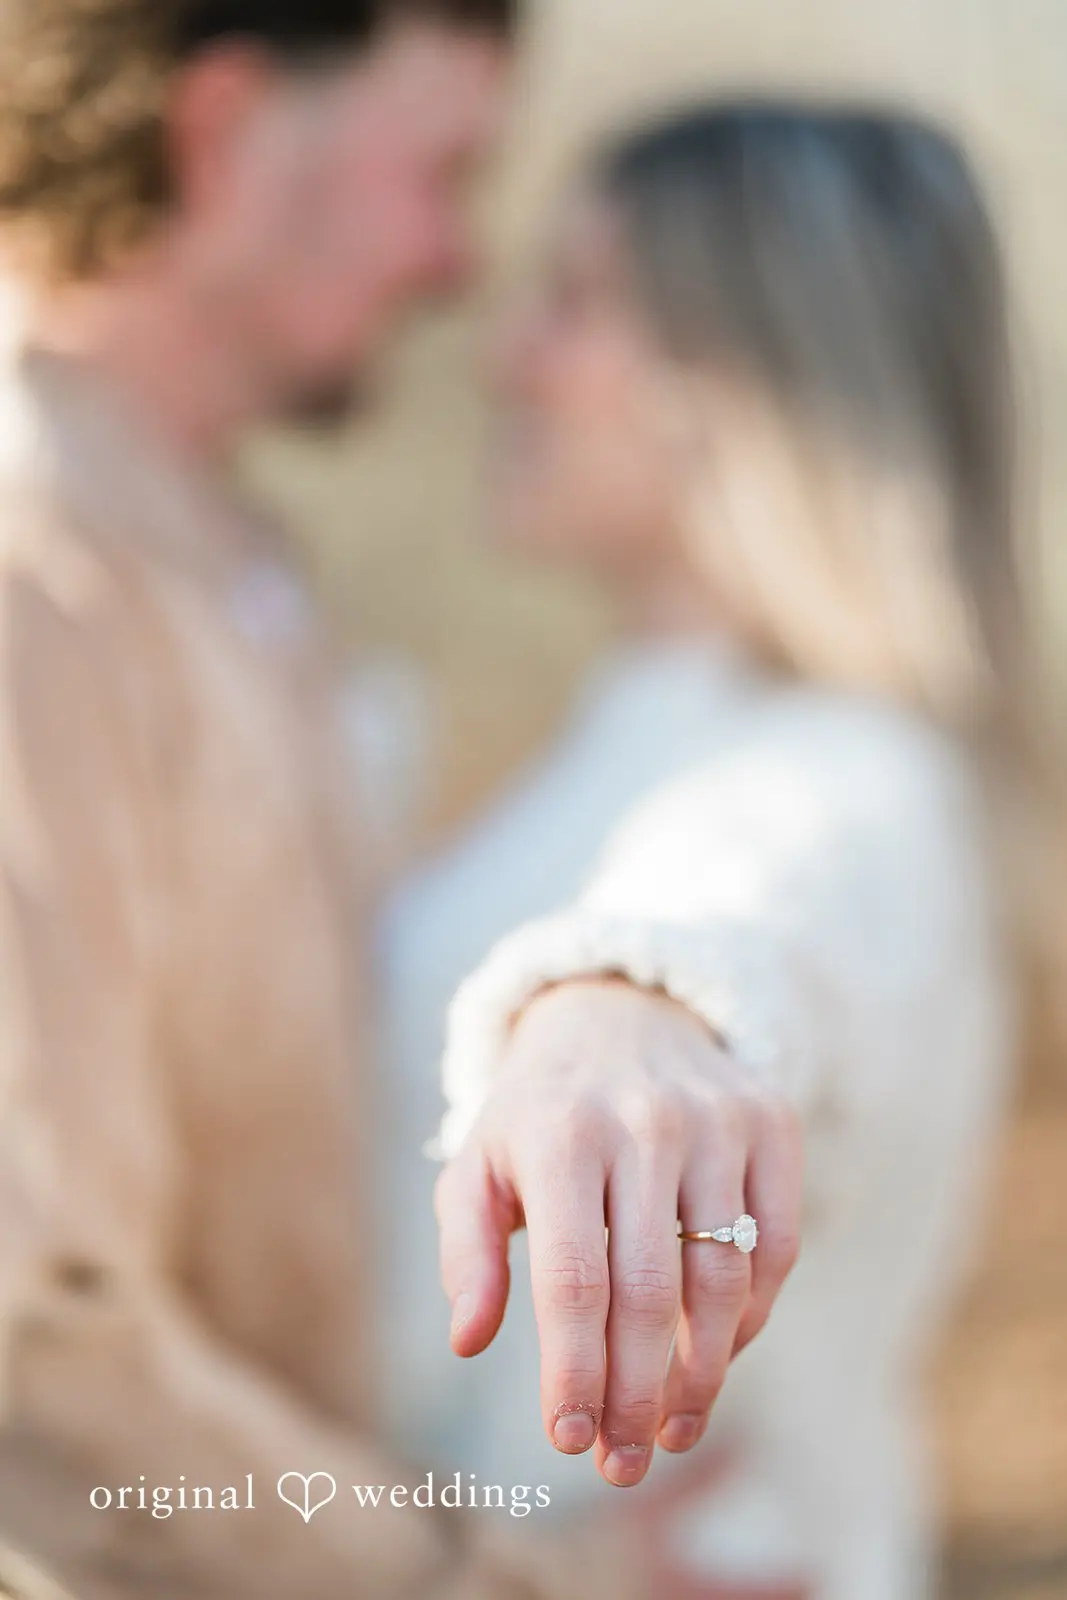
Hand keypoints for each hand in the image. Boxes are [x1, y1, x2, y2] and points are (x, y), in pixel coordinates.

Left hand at [435, 980, 802, 1490]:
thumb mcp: (479, 1165)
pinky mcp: (772, 1122)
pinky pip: (777, 1245)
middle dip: (637, 1395)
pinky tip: (716, 1358)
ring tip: (672, 1430)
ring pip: (723, 1278)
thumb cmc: (537, 1116)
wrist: (620, 1012)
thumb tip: (469, 1340)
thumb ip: (466, 1251)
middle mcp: (645, 1121)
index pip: (573, 1279)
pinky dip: (750, 1317)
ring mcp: (718, 1119)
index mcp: (560, 1133)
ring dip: (702, 1374)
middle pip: (649, 1292)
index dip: (574, 1371)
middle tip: (623, 1464)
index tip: (569, 1441)